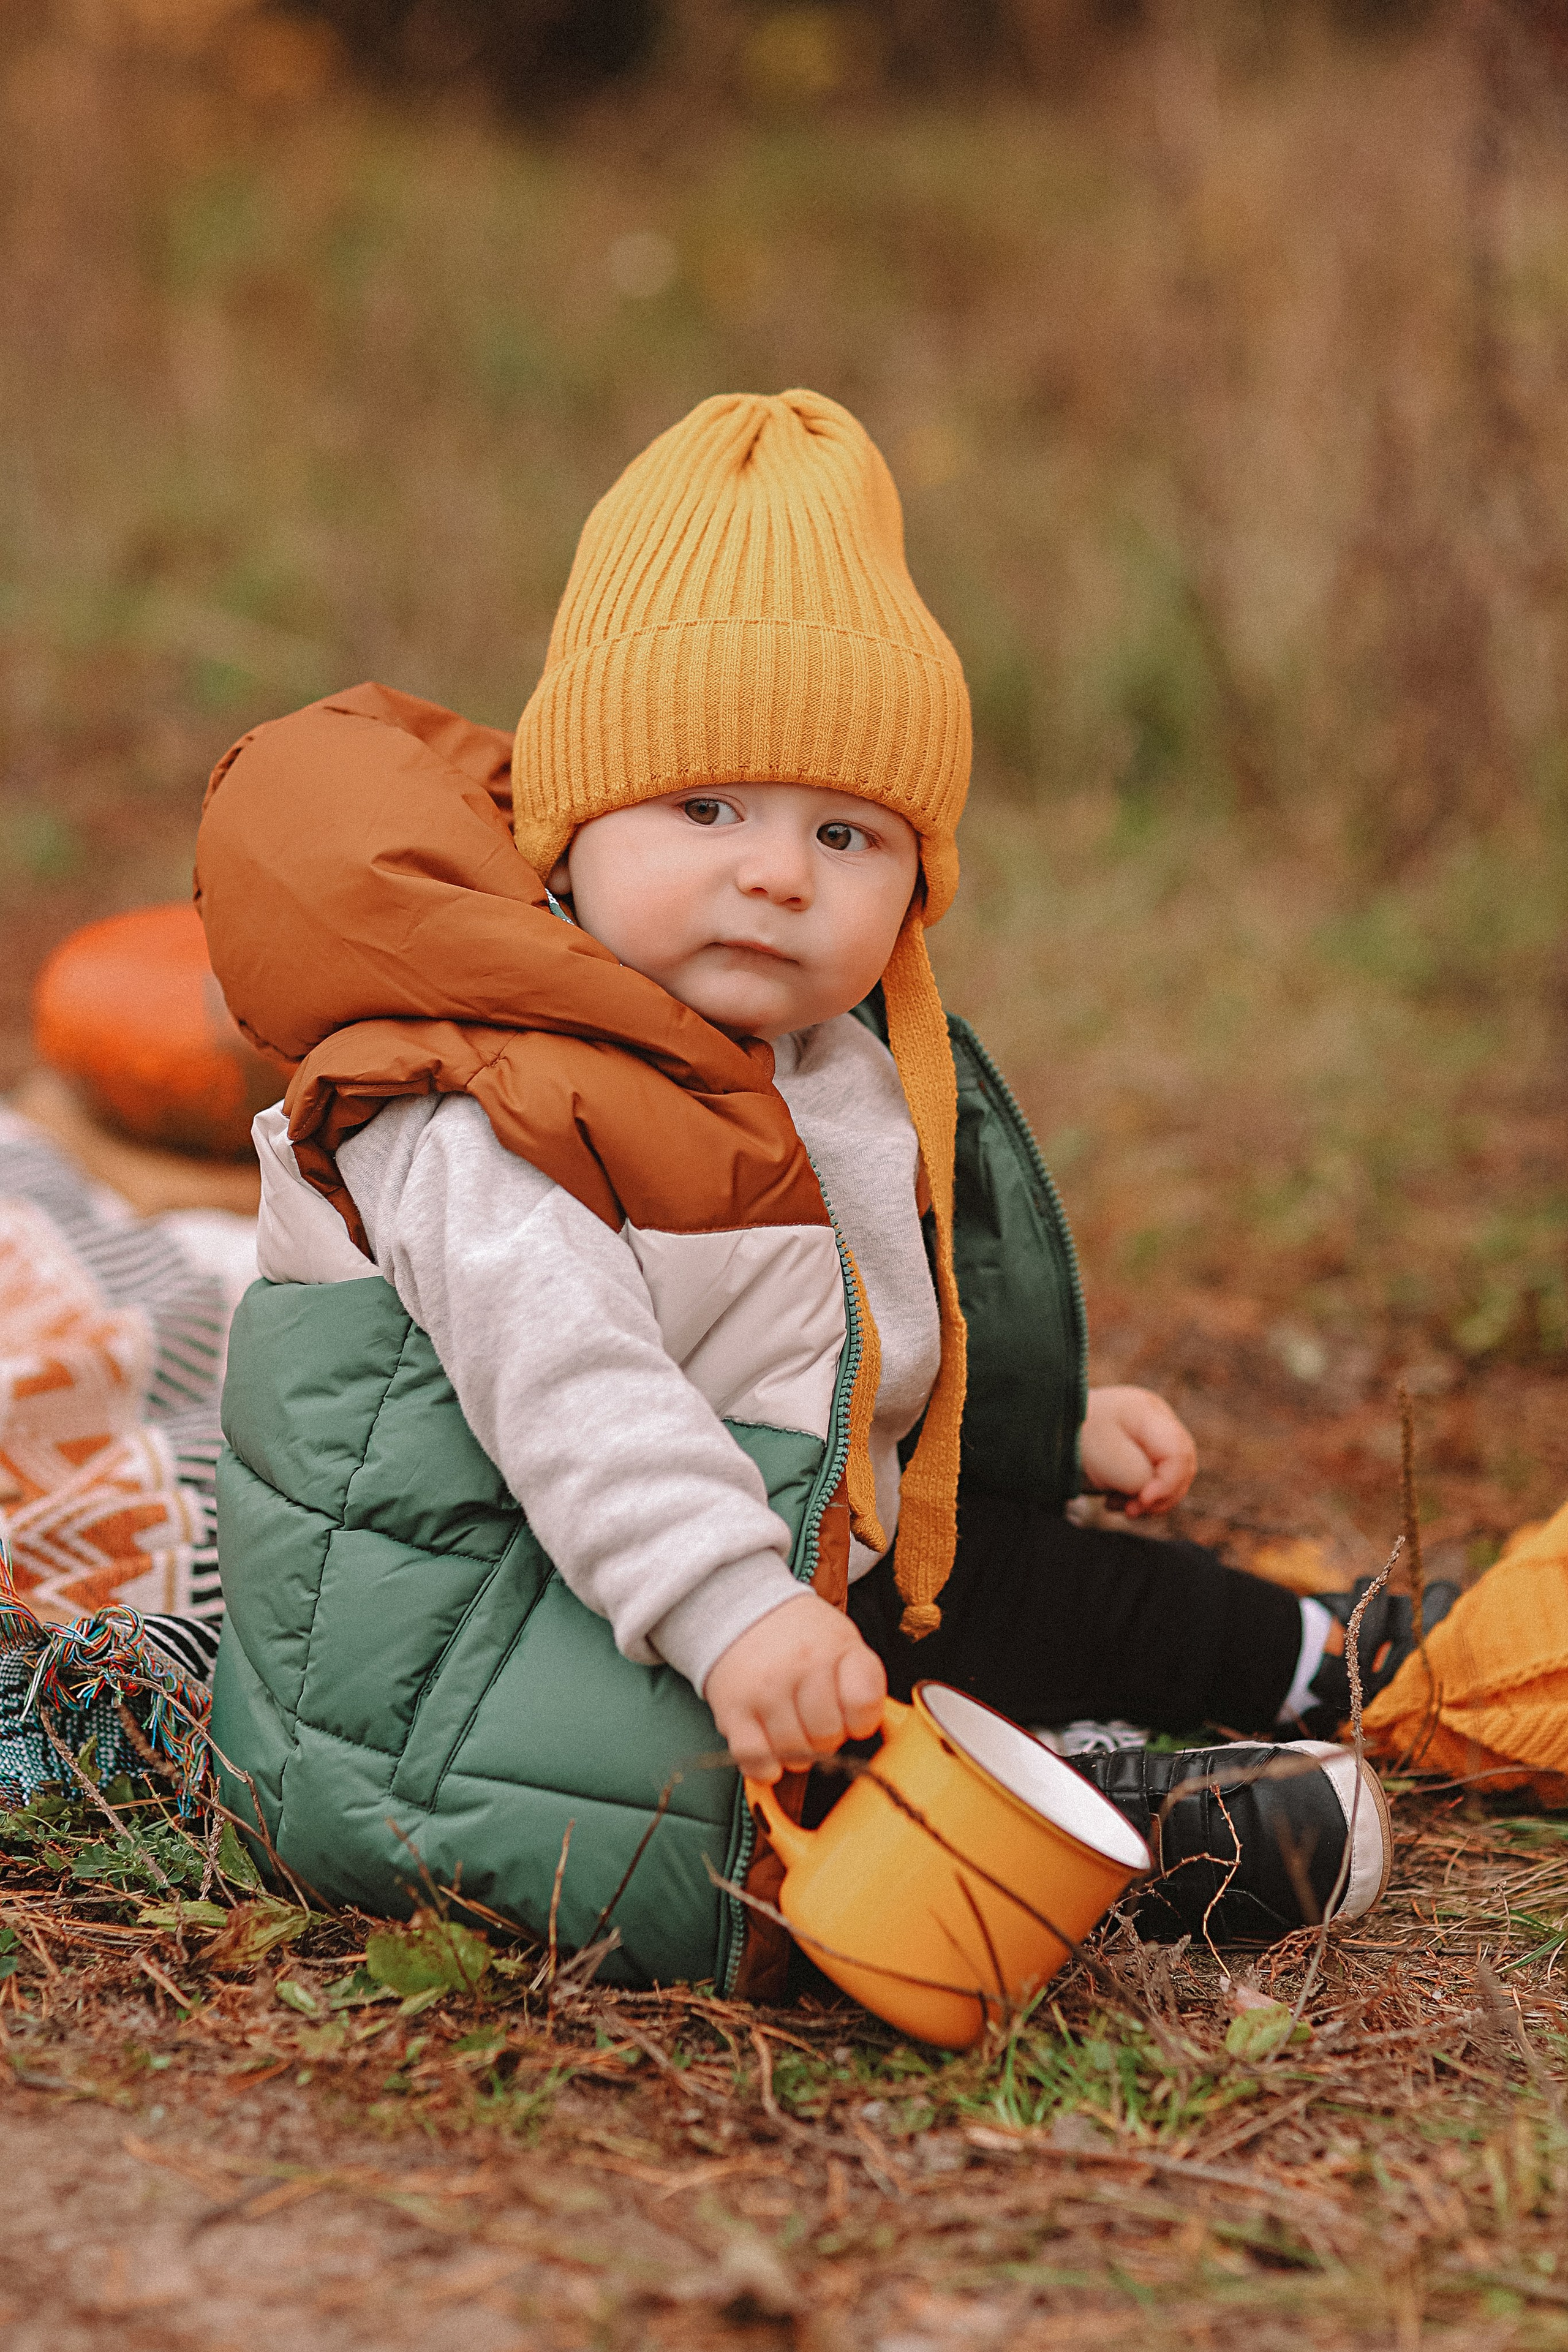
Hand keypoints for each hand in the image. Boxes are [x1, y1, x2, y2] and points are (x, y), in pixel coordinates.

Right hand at [705, 1592, 886, 1783]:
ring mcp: (765, 1688)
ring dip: (797, 1753)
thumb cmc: (799, 1635)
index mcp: (837, 1646)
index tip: (852, 1717)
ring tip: (791, 1727)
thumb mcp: (842, 1640)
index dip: (862, 1722)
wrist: (742, 1610)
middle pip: (829, 1736)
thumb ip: (863, 1681)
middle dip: (826, 1738)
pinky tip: (770, 1750)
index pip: (865, 1705)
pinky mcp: (733, 1708)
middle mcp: (802, 1664)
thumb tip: (878, 1730)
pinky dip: (766, 1767)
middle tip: (814, 1720)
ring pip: (795, 1753)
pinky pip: (757, 1760)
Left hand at [1080, 1385, 1196, 1517]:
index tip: (1141, 1501)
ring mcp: (1147, 1437)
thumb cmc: (1077, 1442)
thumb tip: (1155, 1496)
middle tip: (1130, 1509)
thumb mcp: (1115, 1463)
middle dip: (1159, 1496)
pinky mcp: (1137, 1454)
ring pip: (1169, 1479)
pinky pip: (1152, 1482)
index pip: (1180, 1454)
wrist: (1043, 1434)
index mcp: (1150, 1414)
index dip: (1168, 1484)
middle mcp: (1155, 1422)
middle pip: (1181, 1468)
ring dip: (1146, 1501)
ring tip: (1116, 1504)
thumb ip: (1147, 1481)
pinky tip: (1113, 1500)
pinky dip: (1136, 1497)